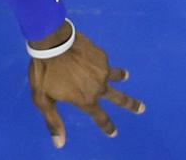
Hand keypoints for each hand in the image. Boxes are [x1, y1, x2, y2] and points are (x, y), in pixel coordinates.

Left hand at [27, 29, 143, 147]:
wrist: (51, 41)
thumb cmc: (45, 71)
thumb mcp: (43, 99)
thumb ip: (53, 121)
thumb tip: (59, 144)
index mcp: (85, 99)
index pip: (100, 117)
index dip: (107, 126)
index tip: (114, 132)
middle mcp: (98, 86)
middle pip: (119, 98)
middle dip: (131, 104)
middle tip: (142, 108)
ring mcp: (102, 69)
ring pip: (115, 75)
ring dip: (121, 75)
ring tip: (126, 75)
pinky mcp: (100, 54)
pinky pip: (101, 60)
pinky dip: (98, 61)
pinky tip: (93, 57)